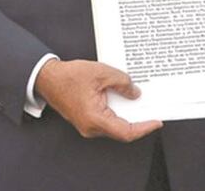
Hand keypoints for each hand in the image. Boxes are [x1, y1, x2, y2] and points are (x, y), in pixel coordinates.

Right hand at [34, 59, 161, 141]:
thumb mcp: (101, 73)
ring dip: (127, 113)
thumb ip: (122, 83)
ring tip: (138, 100)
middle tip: (151, 108)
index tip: (156, 122)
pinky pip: (106, 119)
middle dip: (138, 119)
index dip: (144, 128)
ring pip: (114, 124)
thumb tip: (135, 93)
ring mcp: (88, 125)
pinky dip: (117, 110)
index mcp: (94, 118)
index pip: (126, 131)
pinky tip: (123, 98)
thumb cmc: (68, 76)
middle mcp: (91, 127)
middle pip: (121, 130)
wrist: (47, 78)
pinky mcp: (86, 120)